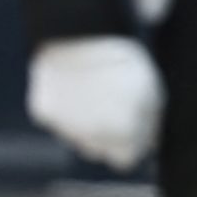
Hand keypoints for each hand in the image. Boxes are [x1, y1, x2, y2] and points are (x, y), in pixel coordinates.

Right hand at [27, 36, 163, 169]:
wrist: (82, 37)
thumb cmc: (124, 64)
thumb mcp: (153, 94)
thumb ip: (151, 126)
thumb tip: (151, 144)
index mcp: (122, 137)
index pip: (126, 159)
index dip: (131, 143)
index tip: (132, 127)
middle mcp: (91, 140)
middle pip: (98, 151)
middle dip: (106, 137)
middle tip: (111, 108)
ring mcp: (64, 127)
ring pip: (76, 137)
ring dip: (84, 125)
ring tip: (92, 95)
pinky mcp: (43, 112)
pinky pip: (56, 120)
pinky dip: (63, 110)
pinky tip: (72, 89)